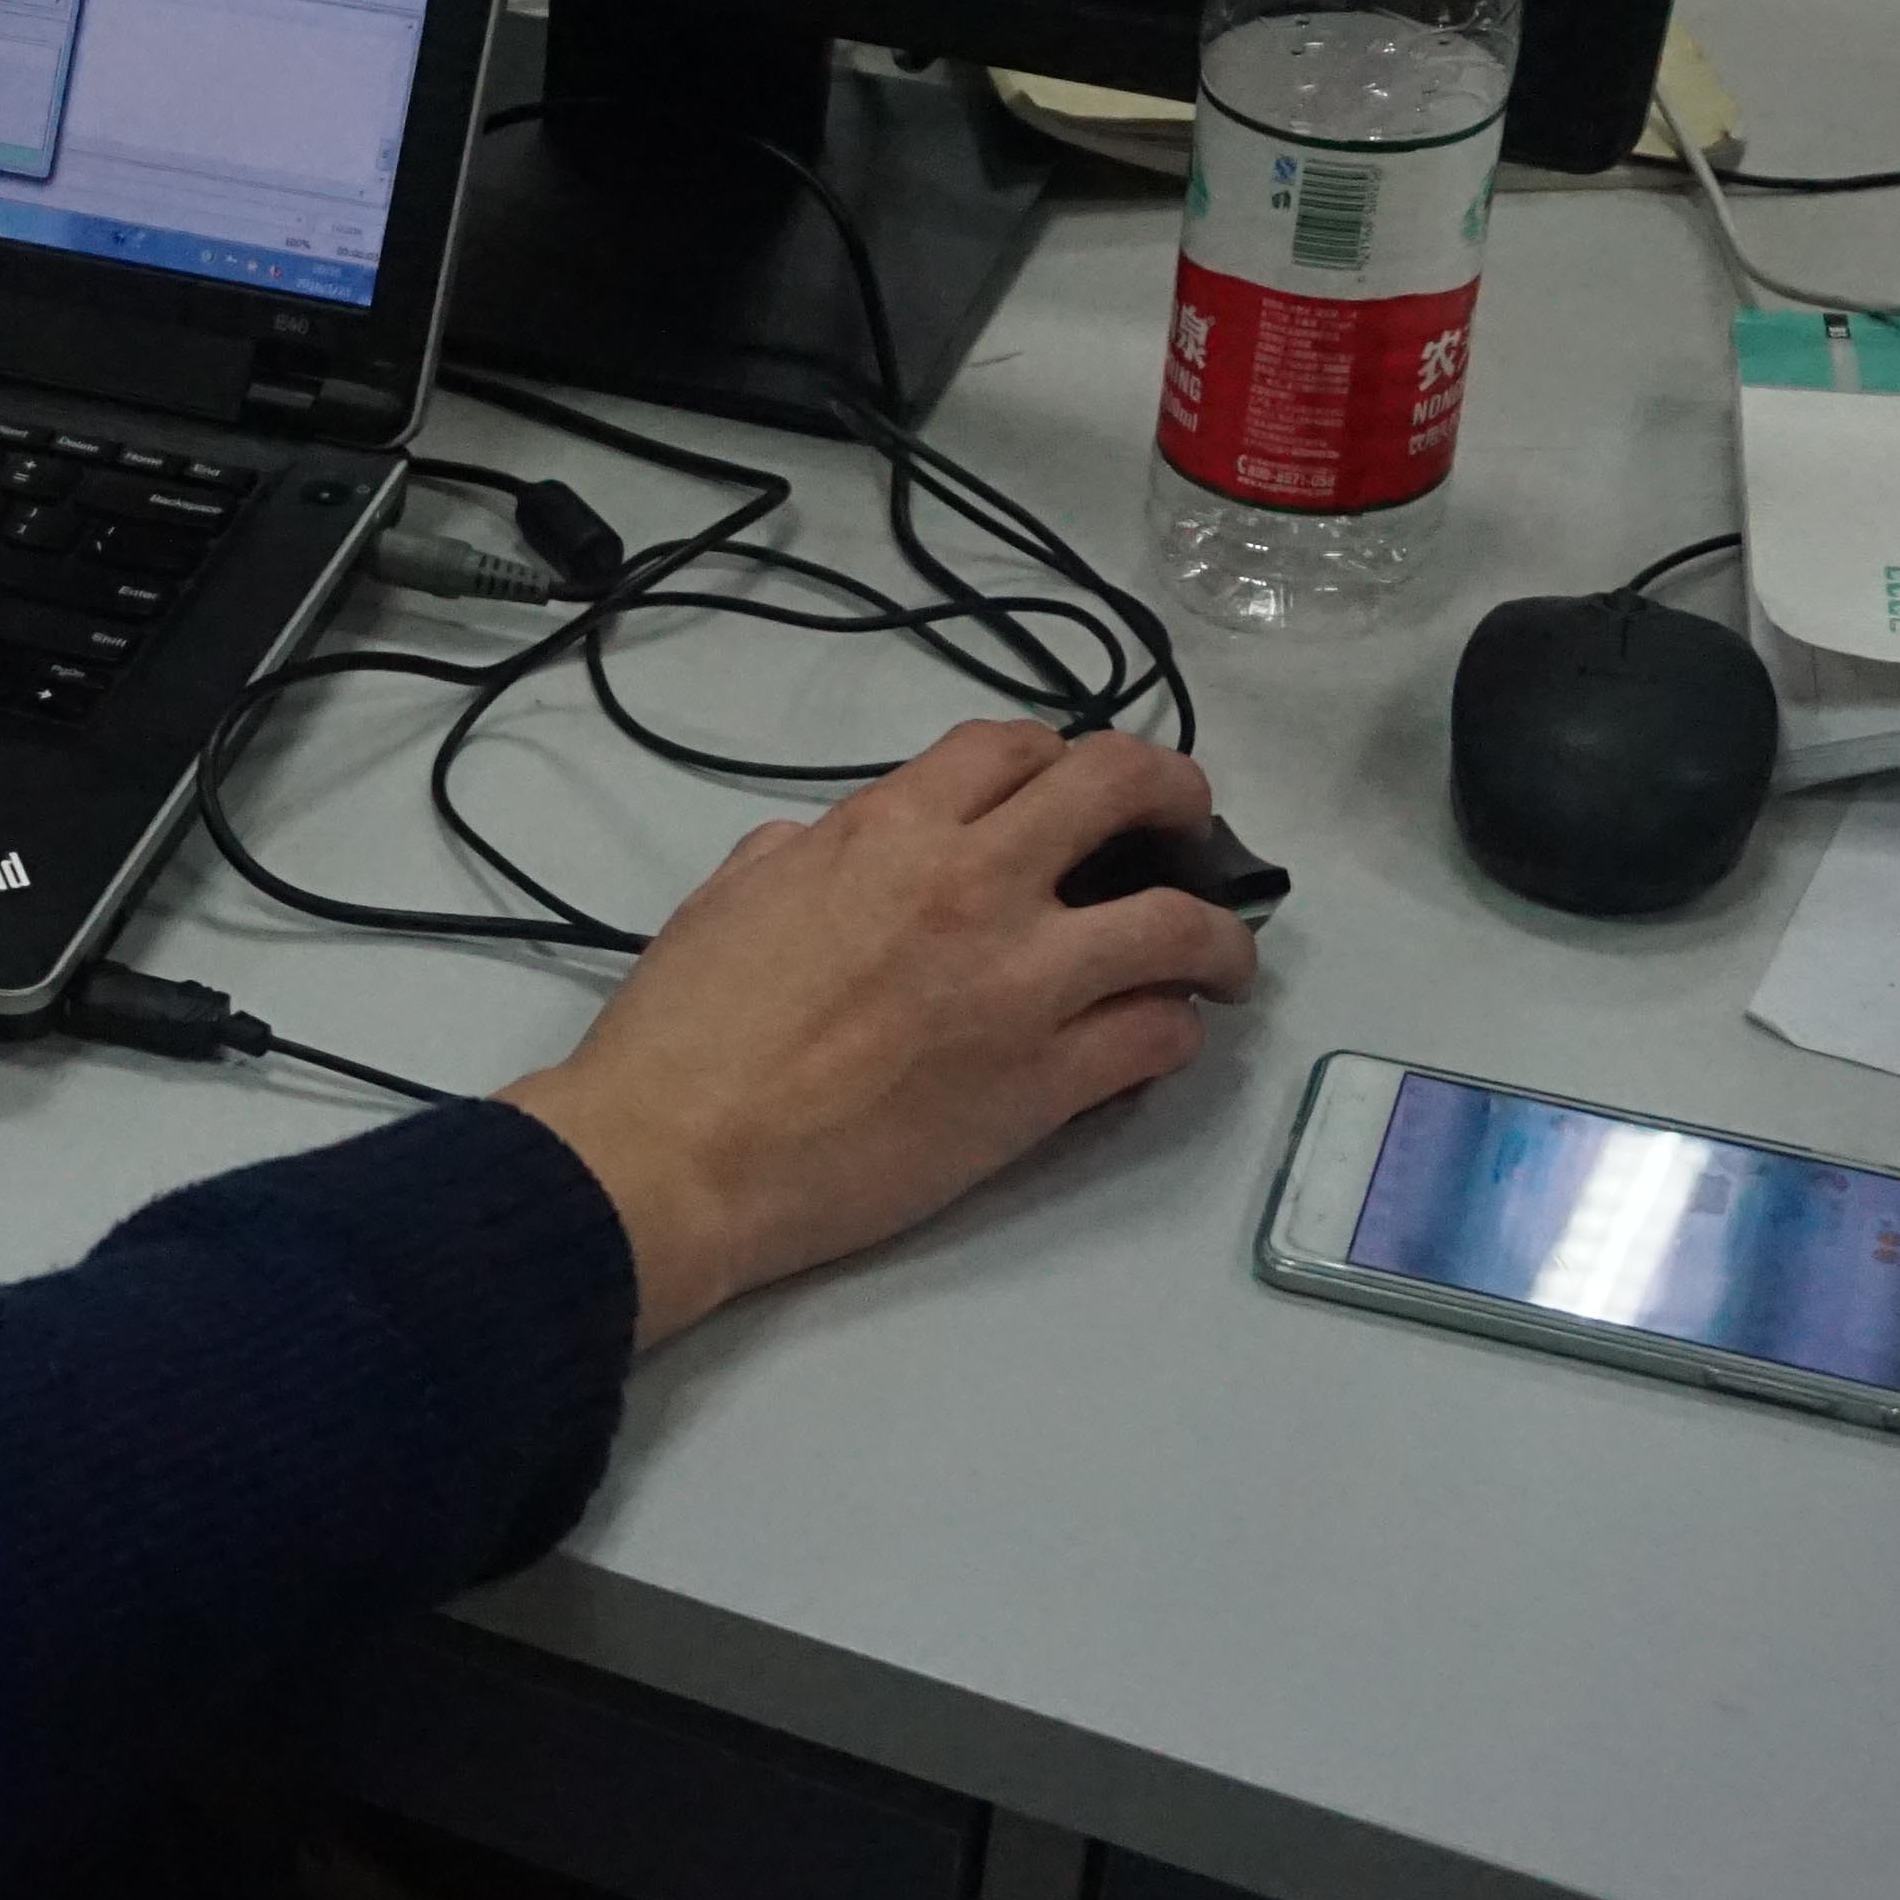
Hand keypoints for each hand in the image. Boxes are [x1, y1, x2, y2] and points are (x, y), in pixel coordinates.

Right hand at [499, 723, 1263, 1353]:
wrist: (682, 1153)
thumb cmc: (684, 1028)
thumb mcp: (732, 895)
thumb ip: (805, 854)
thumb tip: (836, 849)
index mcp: (891, 833)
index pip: (1016, 746)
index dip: (1057, 758)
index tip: (1068, 791)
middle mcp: (976, 886)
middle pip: (1125, 789)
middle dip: (1175, 795)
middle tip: (1184, 828)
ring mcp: (1024, 986)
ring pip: (1183, 925)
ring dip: (1216, 935)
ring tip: (1218, 959)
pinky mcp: (1046, 1084)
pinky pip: (1158, 1037)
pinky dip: (1173, 1031)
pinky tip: (1157, 1040)